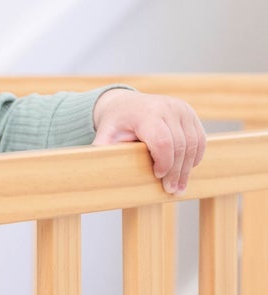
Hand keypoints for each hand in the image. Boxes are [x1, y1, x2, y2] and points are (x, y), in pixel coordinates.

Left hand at [91, 89, 206, 193]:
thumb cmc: (115, 123)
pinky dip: (195, 156)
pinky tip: (187, 169)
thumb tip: (94, 172)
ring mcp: (181, 109)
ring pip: (193, 143)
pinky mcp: (190, 113)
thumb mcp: (105, 135)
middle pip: (180, 145)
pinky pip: (199, 138)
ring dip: (188, 167)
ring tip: (180, 186)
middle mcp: (167, 107)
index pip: (163, 141)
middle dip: (177, 171)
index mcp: (146, 113)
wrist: (125, 103)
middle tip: (172, 190)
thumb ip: (103, 151)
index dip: (164, 162)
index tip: (157, 176)